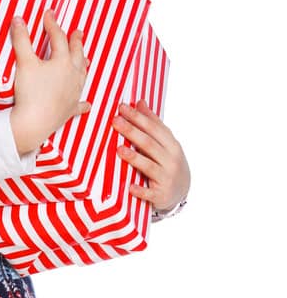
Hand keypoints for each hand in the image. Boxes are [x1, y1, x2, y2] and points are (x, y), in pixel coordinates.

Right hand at [9, 10, 91, 155]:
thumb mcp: (24, 62)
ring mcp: (74, 93)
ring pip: (82, 75)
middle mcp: (73, 76)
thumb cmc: (30, 92)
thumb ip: (21, 40)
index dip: (53, 25)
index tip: (49, 14)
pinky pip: (80, 105)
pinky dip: (83, 103)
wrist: (34, 122)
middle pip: (77, 54)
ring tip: (86, 60)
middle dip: (76, 42)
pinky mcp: (70, 110)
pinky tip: (86, 103)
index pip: (59, 38)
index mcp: (63, 62)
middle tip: (78, 33)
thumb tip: (18, 19)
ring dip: (84, 66)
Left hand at [112, 97, 189, 212]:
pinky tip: (130, 187)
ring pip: (149, 166)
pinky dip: (140, 190)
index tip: (122, 108)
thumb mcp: (165, 143)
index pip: (154, 128)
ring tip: (119, 149)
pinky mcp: (161, 195)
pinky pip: (149, 193)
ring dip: (135, 158)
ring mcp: (167, 178)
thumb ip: (153, 124)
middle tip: (116, 121)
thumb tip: (140, 102)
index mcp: (171, 145)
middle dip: (132, 131)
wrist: (182, 192)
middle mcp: (171, 160)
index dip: (138, 117)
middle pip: (150, 144)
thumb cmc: (169, 164)